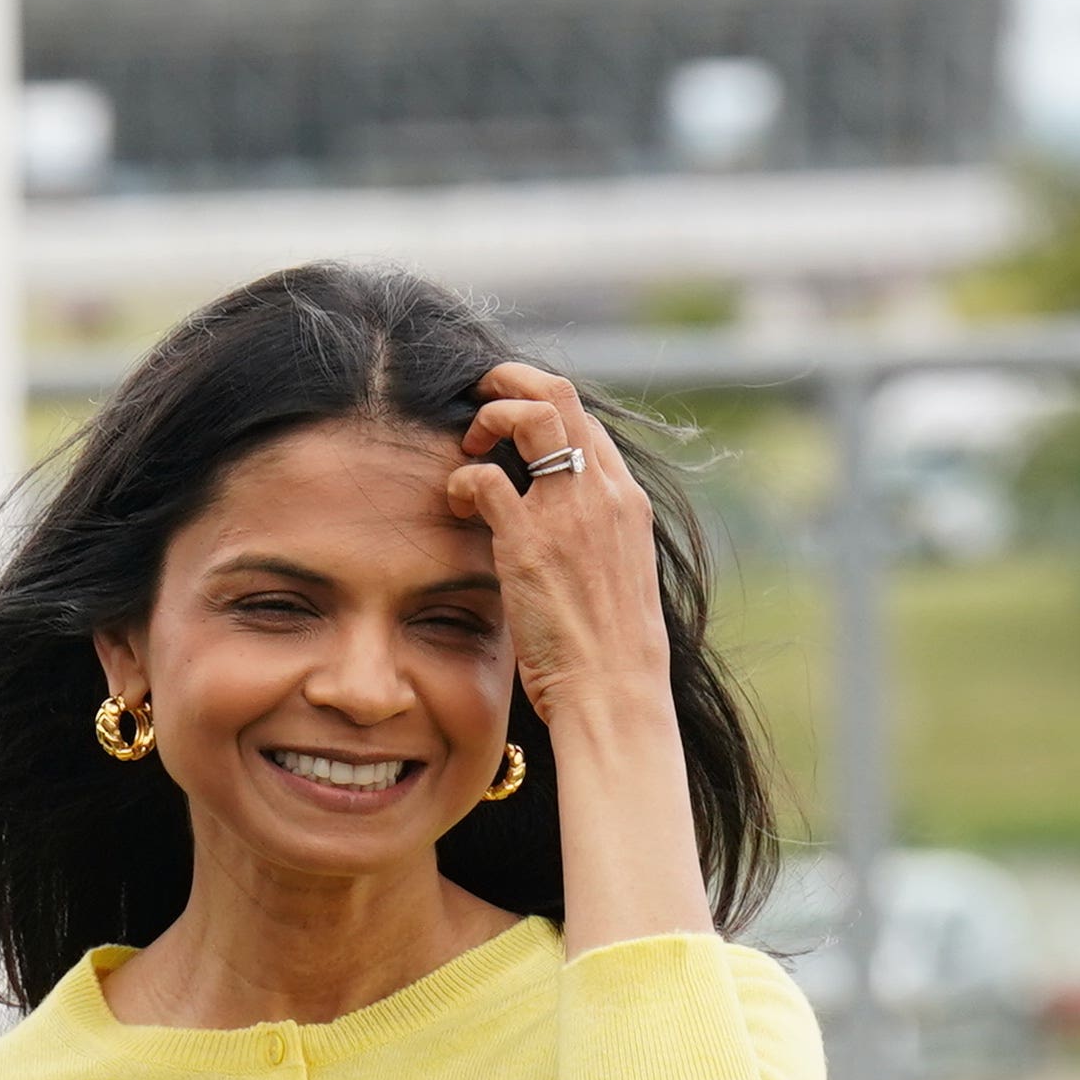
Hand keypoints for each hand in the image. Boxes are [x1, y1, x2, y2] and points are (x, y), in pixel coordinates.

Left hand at [448, 359, 710, 950]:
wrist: (615, 696)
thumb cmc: (606, 653)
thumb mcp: (607, 579)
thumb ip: (585, 540)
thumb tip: (550, 532)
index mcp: (624, 501)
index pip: (586, 419)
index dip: (541, 402)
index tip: (507, 414)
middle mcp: (603, 494)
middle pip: (561, 395)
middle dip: (510, 383)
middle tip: (474, 401)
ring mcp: (568, 512)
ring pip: (530, 414)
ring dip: (487, 417)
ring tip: (466, 445)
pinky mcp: (529, 541)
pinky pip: (485, 477)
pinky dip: (461, 478)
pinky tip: (454, 503)